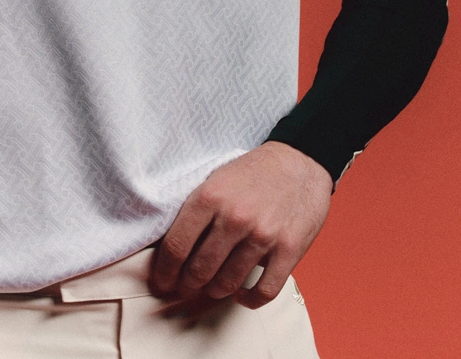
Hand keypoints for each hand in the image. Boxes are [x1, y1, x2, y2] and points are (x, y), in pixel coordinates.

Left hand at [150, 142, 331, 309]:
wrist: (299, 161)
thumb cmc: (252, 172)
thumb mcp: (216, 179)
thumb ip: (196, 212)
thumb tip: (174, 250)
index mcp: (210, 197)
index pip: (176, 246)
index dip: (164, 271)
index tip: (161, 281)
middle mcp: (234, 218)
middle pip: (199, 270)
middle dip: (187, 285)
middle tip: (184, 288)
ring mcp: (263, 236)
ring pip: (228, 283)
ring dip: (215, 291)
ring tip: (211, 287)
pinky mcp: (288, 250)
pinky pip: (264, 291)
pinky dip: (249, 300)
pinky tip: (242, 294)